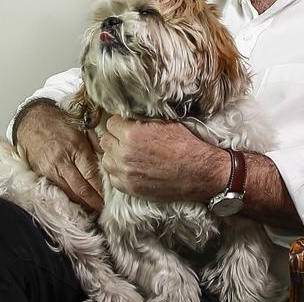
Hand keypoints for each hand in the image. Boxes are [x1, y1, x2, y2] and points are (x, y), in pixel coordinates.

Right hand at [14, 100, 103, 210]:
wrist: (32, 122)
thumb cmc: (58, 123)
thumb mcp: (81, 127)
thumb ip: (95, 142)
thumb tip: (108, 156)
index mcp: (76, 146)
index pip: (91, 173)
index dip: (101, 188)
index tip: (110, 196)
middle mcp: (64, 160)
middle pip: (81, 187)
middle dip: (94, 201)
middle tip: (104, 208)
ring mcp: (52, 169)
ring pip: (70, 192)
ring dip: (82, 202)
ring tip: (94, 208)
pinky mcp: (43, 174)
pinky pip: (59, 190)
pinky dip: (70, 197)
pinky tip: (78, 202)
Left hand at [100, 117, 228, 202]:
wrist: (197, 172)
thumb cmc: (184, 144)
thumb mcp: (164, 122)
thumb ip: (142, 120)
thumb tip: (130, 115)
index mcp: (132, 134)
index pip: (111, 123)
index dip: (120, 122)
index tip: (127, 124)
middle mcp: (124, 154)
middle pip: (105, 141)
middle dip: (115, 137)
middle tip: (127, 138)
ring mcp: (126, 173)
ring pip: (106, 160)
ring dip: (114, 155)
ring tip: (127, 154)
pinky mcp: (130, 189)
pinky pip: (113, 178)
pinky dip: (119, 173)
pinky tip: (131, 168)